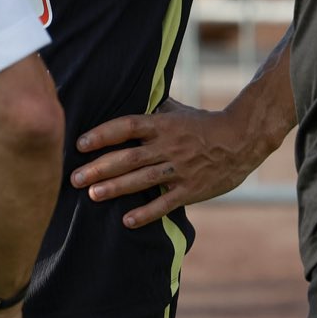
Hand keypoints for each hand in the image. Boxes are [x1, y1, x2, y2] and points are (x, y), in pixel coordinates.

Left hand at [70, 96, 278, 228]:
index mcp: (163, 125)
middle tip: (74, 178)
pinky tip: (128, 221)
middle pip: (129, 157)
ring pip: (143, 180)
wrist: (242, 140)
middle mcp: (168, 146)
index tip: (80, 144)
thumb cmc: (205, 123)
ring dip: (116, 188)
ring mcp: (180, 169)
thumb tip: (129, 97)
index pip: (127, 127)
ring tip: (92, 195)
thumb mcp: (179, 110)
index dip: (103, 135)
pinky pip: (166, 203)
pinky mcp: (192, 189)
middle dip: (100, 168)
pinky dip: (147, 213)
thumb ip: (153, 109)